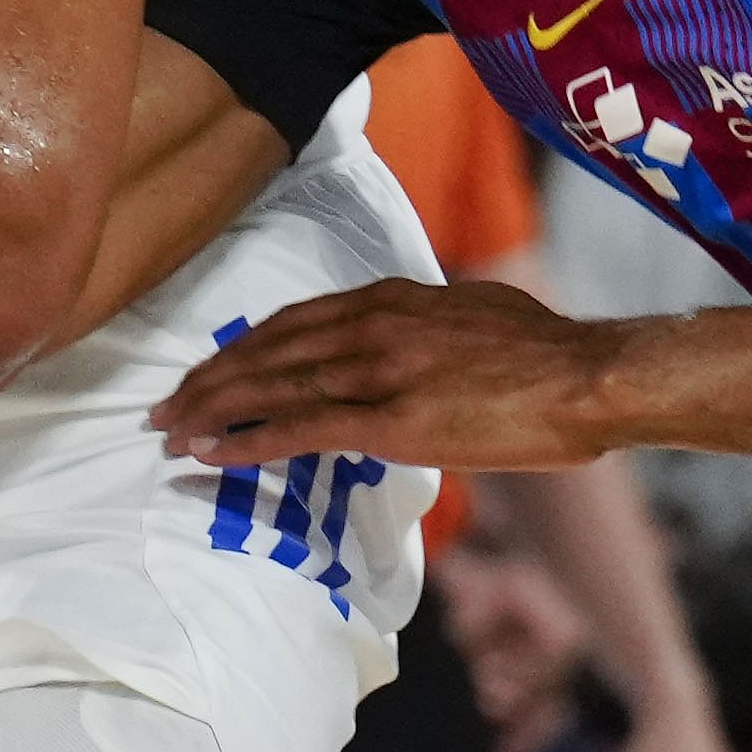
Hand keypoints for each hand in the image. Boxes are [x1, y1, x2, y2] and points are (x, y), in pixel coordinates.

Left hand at [150, 277, 624, 469]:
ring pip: (272, 387)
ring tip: (168, 431)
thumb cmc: (550, 356)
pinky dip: (246, 441)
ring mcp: (377, 370)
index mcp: (393, 297)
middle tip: (163, 405)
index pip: (296, 320)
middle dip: (209, 379)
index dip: (245, 347)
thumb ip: (432, 326)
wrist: (588, 376)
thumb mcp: (477, 315)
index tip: (211, 368)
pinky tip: (210, 453)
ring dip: (211, 410)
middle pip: (269, 349)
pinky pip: (300, 430)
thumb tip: (420, 340)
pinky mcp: (389, 419)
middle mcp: (373, 324)